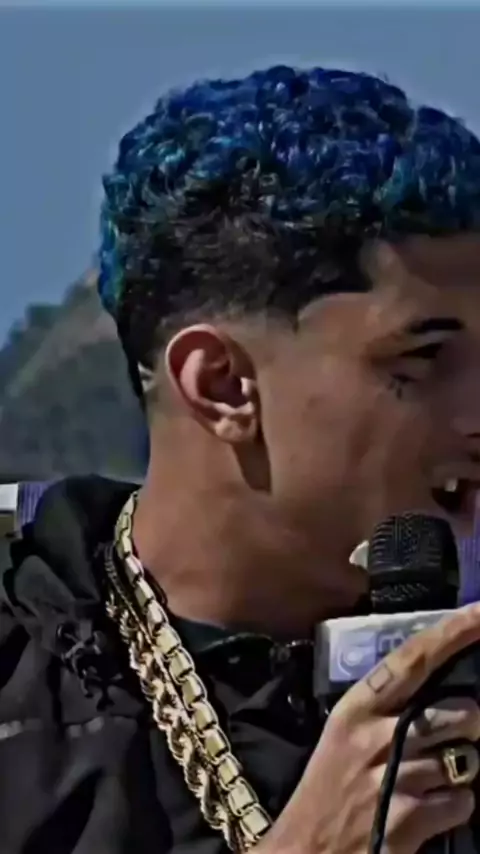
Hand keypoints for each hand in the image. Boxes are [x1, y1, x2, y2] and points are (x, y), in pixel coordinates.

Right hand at [258, 603, 479, 853]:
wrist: (306, 852)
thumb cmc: (326, 788)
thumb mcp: (343, 735)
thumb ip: (386, 710)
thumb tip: (436, 690)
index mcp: (357, 707)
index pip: (412, 660)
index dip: (452, 633)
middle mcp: (378, 736)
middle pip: (459, 711)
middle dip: (467, 723)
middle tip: (447, 736)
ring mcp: (397, 778)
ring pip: (467, 758)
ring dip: (460, 767)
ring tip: (432, 777)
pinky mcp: (412, 820)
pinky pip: (464, 801)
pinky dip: (454, 805)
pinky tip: (428, 810)